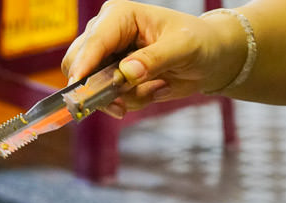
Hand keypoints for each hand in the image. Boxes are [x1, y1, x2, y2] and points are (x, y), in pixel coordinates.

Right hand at [61, 0, 243, 117]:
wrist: (208, 59)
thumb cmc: (198, 43)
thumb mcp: (183, 47)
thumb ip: (155, 58)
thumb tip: (127, 72)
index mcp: (119, 16)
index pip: (93, 42)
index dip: (83, 67)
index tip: (78, 90)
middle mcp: (105, 34)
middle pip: (77, 65)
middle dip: (98, 88)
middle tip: (122, 102)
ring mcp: (105, 57)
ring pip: (90, 88)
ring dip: (122, 97)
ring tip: (156, 87)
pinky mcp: (110, 78)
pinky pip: (106, 100)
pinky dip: (129, 101)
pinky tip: (153, 90)